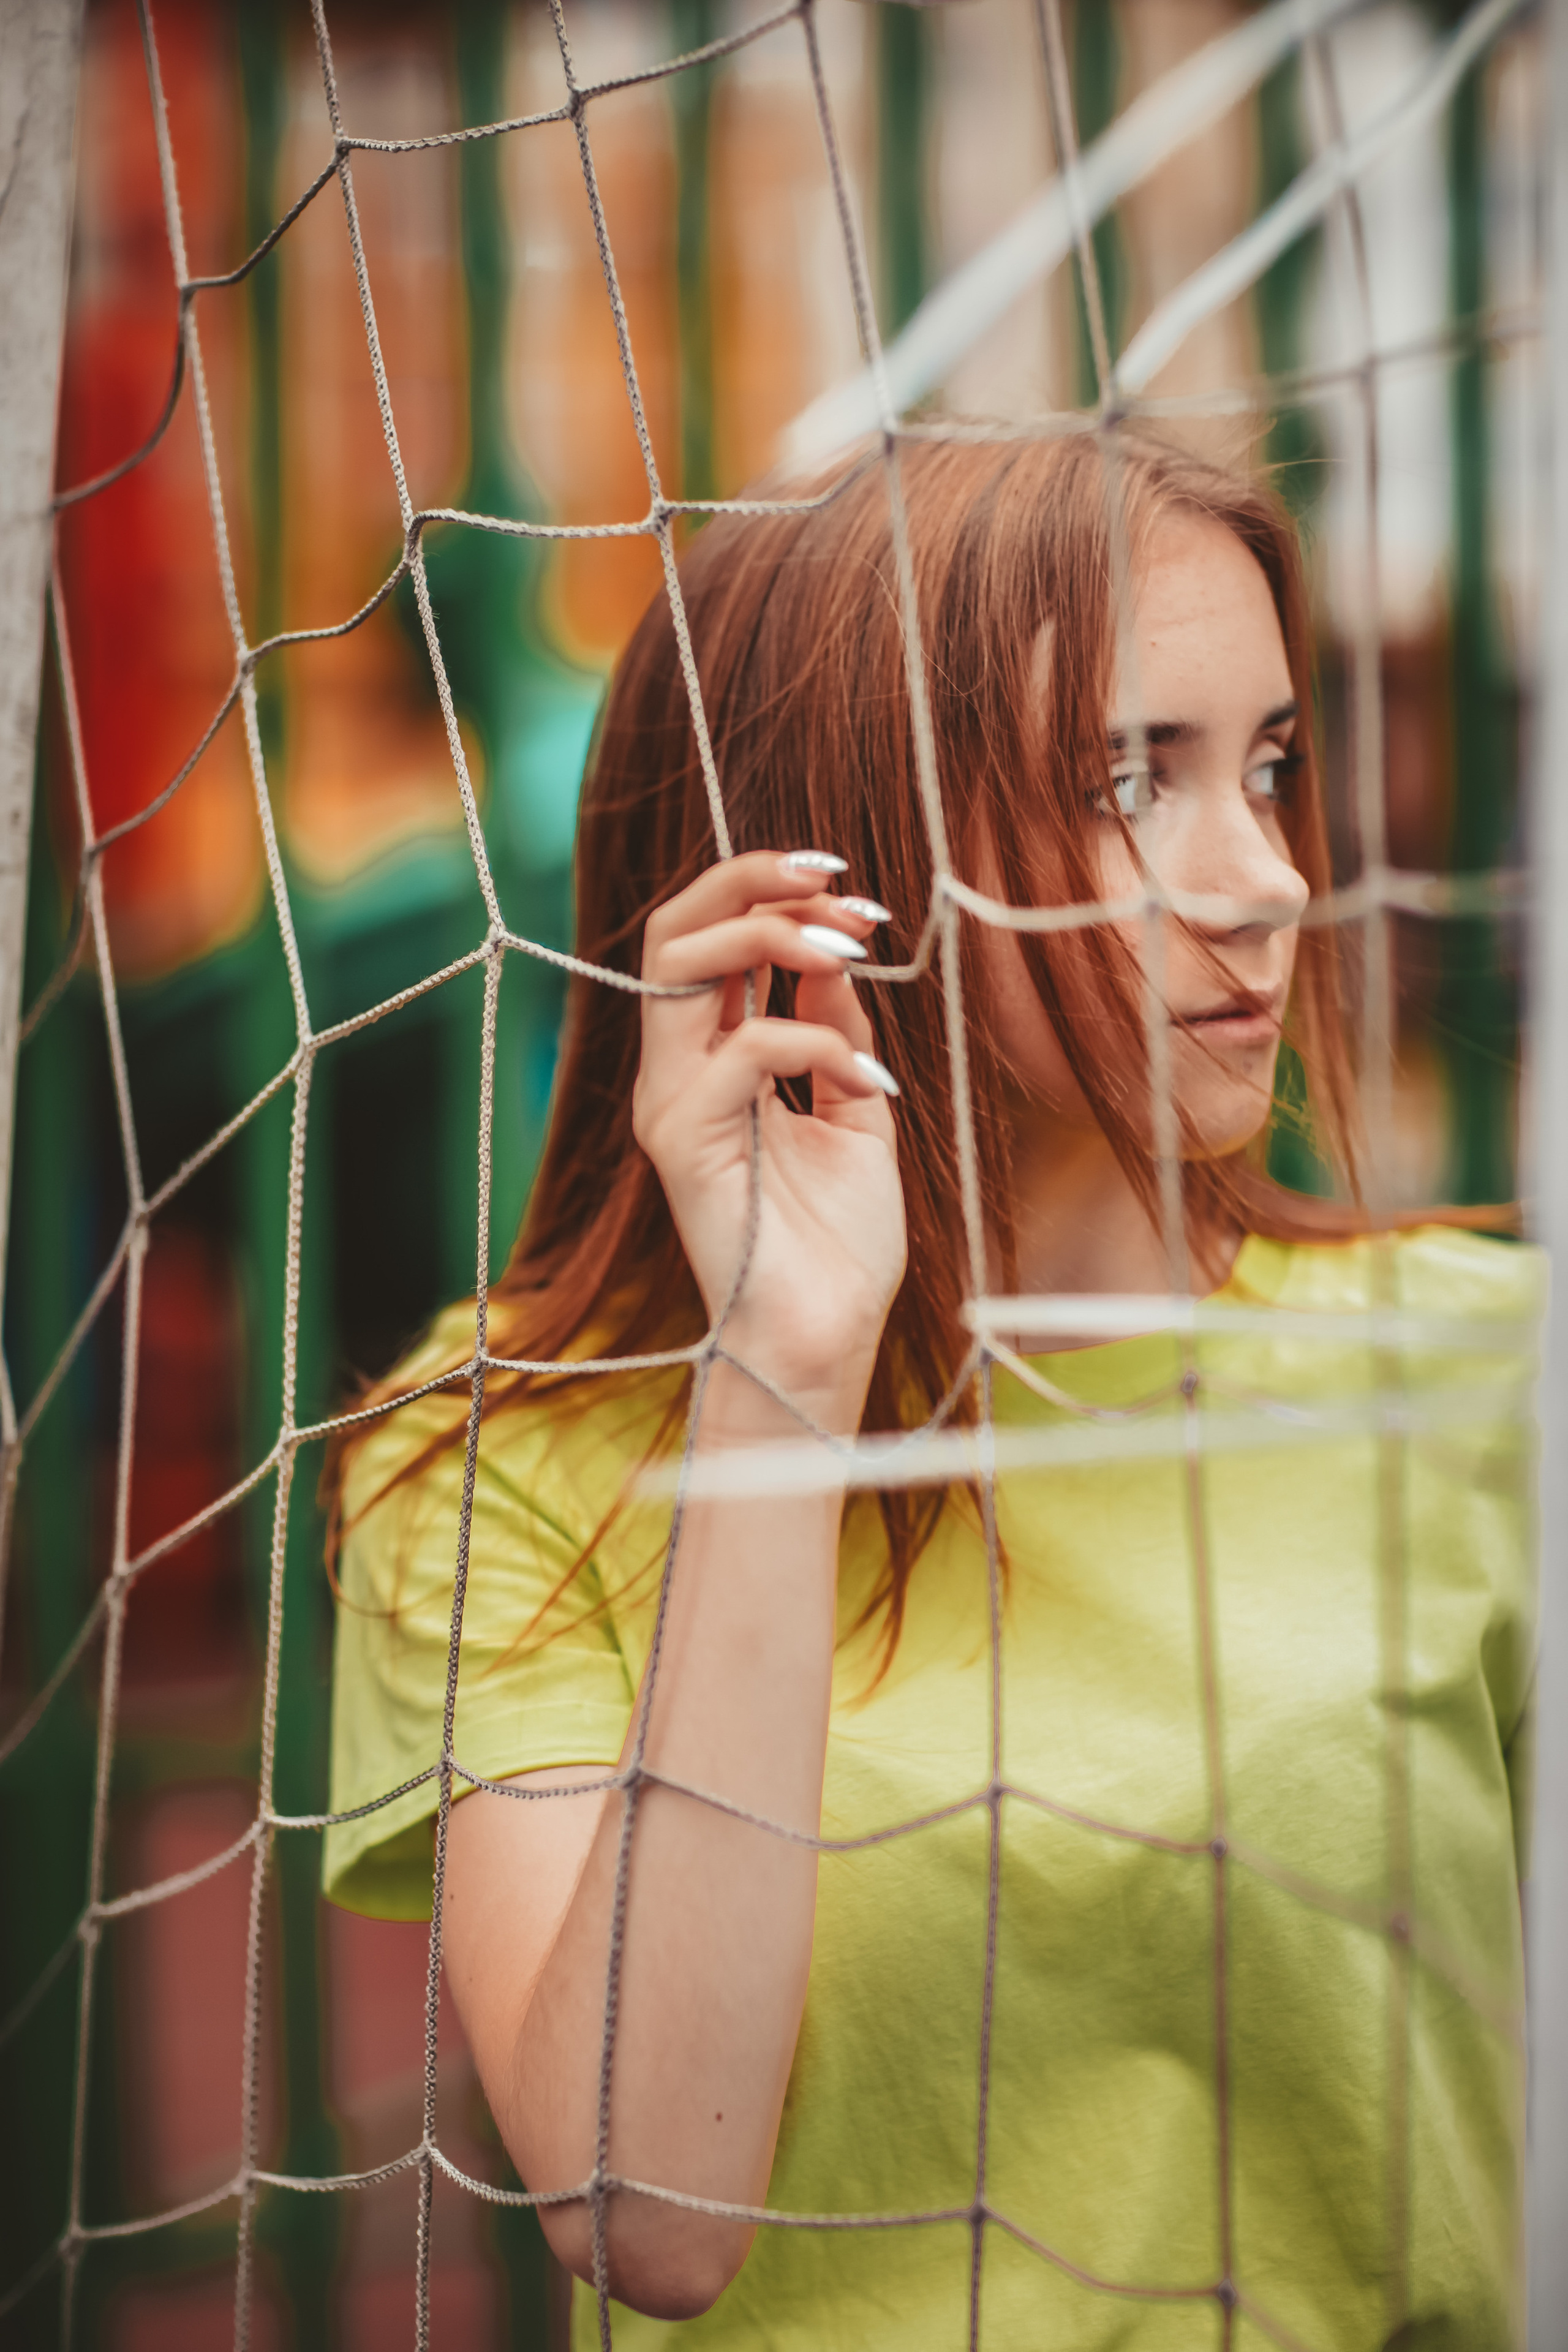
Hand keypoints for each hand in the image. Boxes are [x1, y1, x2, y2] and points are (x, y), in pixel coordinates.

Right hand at [632, 851, 906, 1429]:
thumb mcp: (852, 1110)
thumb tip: (835, 954)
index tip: (846, 888)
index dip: (766, 892)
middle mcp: (676, 1071)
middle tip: (835, 883)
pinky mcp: (683, 1140)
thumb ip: (836, 1031)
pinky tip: (869, 1078)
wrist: (825, 1338)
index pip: (707, 940)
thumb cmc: (838, 1241)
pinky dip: (815, 1040)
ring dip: (772, 934)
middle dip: (752, 882)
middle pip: (674, 930)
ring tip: (848, 947)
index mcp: (710, 1060)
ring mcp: (671, 1103)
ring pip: (681, 964)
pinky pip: (742, 1050)